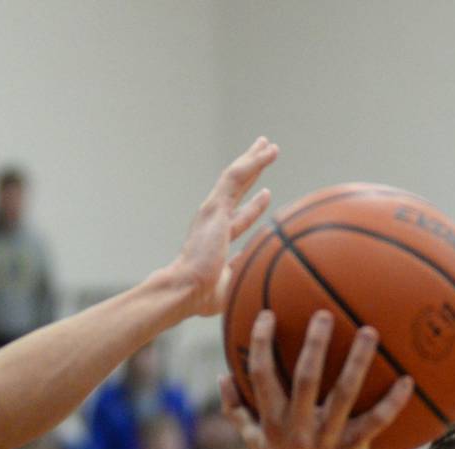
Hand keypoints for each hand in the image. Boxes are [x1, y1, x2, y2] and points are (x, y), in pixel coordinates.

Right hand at [172, 137, 277, 316]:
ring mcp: (213, 212)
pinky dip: (251, 163)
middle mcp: (213, 221)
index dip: (253, 207)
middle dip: (251, 172)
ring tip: (268, 145)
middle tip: (263, 154)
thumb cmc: (203, 297)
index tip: (266, 194)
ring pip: (236, 177)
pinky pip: (235, 178)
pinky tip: (265, 152)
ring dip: (253, 159)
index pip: (238, 217)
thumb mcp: (233, 283)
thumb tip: (263, 271)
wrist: (185, 290)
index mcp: (216, 240)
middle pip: (236, 190)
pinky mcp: (214, 207)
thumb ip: (246, 272)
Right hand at [223, 309, 413, 448]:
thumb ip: (236, 411)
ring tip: (370, 331)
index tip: (268, 314)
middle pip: (305, 378)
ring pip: (344, 393)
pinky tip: (407, 380)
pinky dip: (392, 402)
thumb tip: (222, 376)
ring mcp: (326, 440)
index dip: (262, 343)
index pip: (261, 376)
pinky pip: (375, 422)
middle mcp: (298, 429)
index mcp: (272, 422)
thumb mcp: (255, 444)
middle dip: (314, 343)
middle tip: (324, 313)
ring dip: (357, 361)